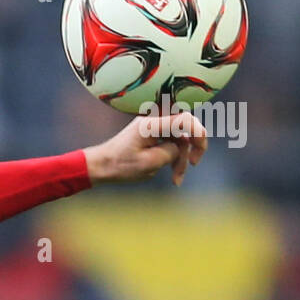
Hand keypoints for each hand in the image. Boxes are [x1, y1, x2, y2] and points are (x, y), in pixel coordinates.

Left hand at [83, 110, 208, 186]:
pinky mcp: (152, 136)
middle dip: (191, 149)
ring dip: (181, 159)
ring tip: (177, 179)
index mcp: (151, 124)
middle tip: (192, 165)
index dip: (199, 133)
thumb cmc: (120, 165)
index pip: (185, 119)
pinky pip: (170, 144)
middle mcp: (153, 121)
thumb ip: (171, 152)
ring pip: (179, 140)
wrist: (100, 166)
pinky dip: (173, 158)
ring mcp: (153, 128)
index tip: (199, 151)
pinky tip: (173, 175)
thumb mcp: (149, 163)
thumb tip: (181, 147)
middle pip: (184, 130)